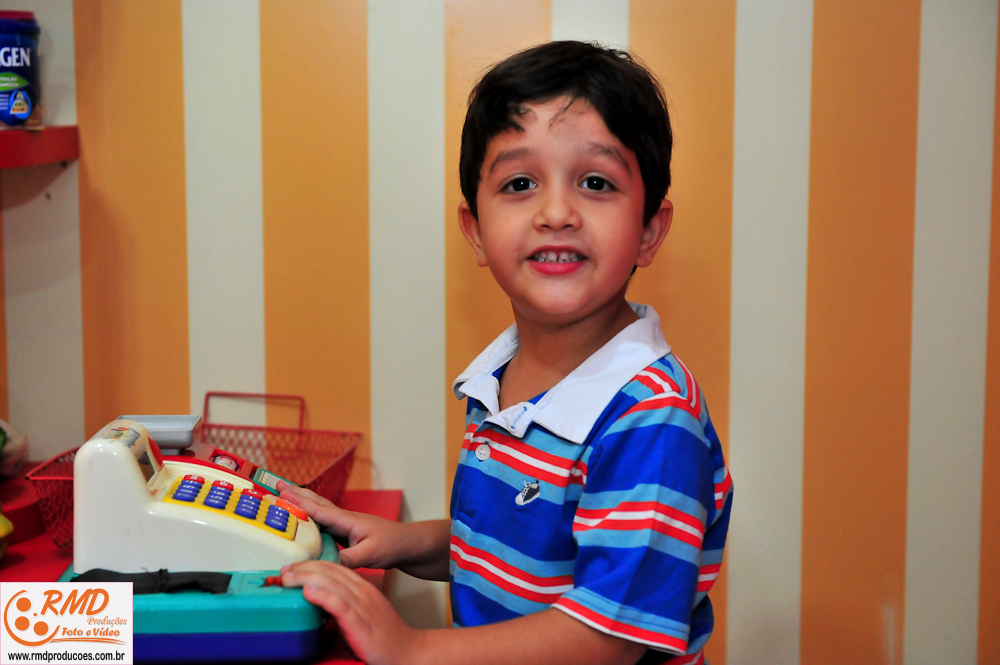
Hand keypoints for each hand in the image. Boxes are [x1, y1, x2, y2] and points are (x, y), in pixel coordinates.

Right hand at [276, 481, 407, 569]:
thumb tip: (324, 564)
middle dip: (296, 494)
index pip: (318, 509)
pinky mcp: (347, 533)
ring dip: (301, 502)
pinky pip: (323, 523)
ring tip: (284, 495)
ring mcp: (345, 525)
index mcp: (347, 520)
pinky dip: (310, 517)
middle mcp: (344, 519)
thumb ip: (347, 559)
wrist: (409, 545)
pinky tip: (304, 521)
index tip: (280, 493)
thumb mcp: (370, 554)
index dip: (298, 502)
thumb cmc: (392, 545)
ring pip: (319, 511)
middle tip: (276, 484)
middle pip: (316, 503)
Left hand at [281, 560, 418, 664]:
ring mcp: (362, 605)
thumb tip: (316, 607)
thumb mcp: (362, 613)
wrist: (408, 651)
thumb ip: (342, 606)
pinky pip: (340, 604)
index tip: (293, 567)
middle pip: (330, 571)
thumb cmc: (385, 636)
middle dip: (304, 568)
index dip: (312, 564)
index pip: (335, 567)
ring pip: (332, 583)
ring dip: (306, 578)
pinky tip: (309, 591)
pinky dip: (323, 595)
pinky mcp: (360, 622)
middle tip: (284, 570)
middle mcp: (362, 592)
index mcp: (362, 588)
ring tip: (288, 578)